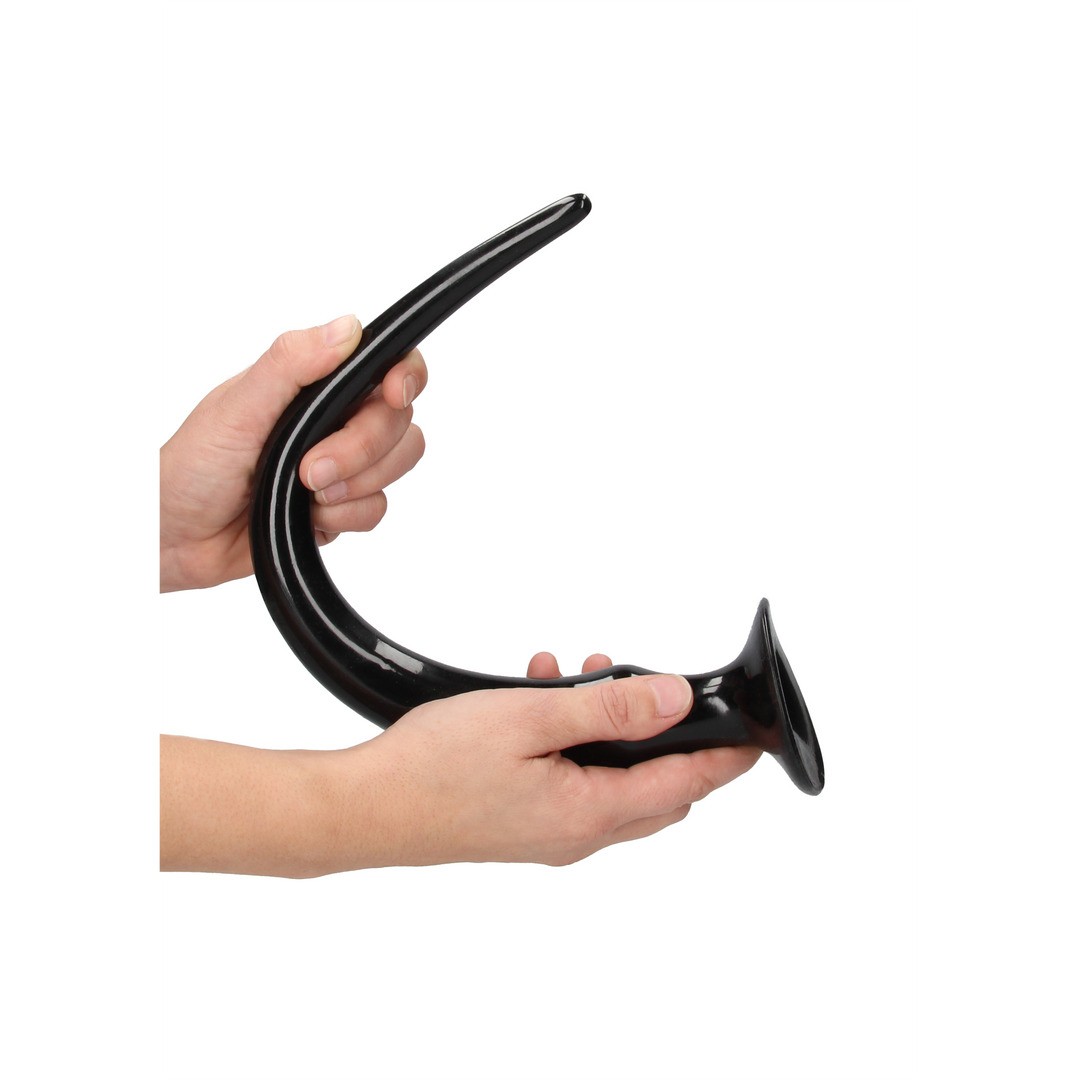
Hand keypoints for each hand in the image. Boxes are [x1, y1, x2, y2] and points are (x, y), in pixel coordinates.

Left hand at [160, 314, 426, 590]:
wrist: (174, 538)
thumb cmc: (190, 467)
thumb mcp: (238, 405)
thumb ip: (291, 363)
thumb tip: (347, 328)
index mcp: (314, 384)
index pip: (388, 364)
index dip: (405, 378)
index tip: (392, 395)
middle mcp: (334, 418)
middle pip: (399, 423)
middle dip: (361, 450)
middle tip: (308, 468)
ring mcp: (341, 463)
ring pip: (395, 467)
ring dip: (353, 487)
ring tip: (303, 492)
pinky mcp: (340, 506)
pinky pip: (377, 509)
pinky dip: (343, 518)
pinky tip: (308, 517)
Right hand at [161, 653, 760, 875]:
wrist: (361, 808)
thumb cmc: (431, 771)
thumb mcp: (529, 720)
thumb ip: (607, 710)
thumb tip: (672, 697)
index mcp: (589, 813)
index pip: (685, 784)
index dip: (724, 758)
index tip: (753, 737)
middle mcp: (576, 832)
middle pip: (656, 788)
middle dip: (666, 735)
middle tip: (663, 690)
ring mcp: (548, 831)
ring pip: (612, 779)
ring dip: (612, 729)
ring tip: (584, 675)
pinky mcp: (522, 820)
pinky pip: (571, 779)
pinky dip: (573, 738)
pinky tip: (542, 695)